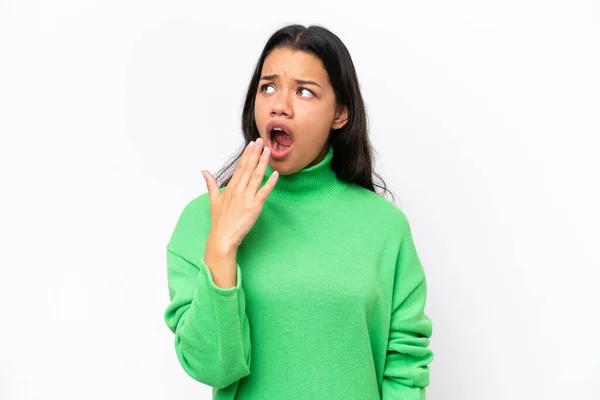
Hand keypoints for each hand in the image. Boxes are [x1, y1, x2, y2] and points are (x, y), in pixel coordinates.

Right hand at [201, 138, 278, 253]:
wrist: (222, 238)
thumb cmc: (219, 221)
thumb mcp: (213, 200)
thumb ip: (211, 184)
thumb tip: (204, 171)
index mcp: (230, 188)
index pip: (240, 168)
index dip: (247, 155)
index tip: (252, 144)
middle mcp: (238, 190)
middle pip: (248, 168)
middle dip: (255, 153)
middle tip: (261, 141)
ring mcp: (246, 198)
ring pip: (256, 177)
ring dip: (263, 163)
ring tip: (268, 151)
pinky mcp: (254, 207)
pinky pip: (263, 192)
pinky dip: (270, 183)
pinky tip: (275, 174)